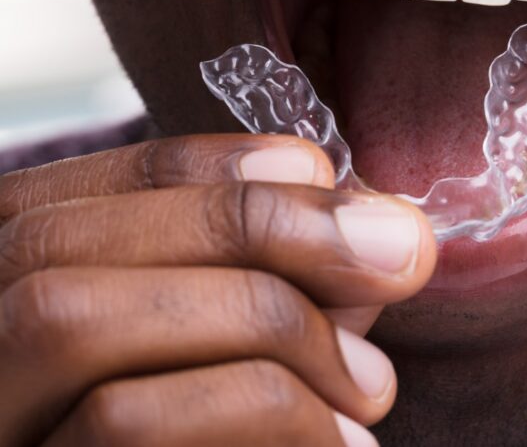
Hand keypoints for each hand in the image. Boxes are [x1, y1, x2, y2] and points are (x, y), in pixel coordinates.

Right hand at [0, 135, 436, 445]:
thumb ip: (255, 295)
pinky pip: (117, 429)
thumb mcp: (205, 355)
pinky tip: (338, 443)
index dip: (206, 168)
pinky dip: (248, 410)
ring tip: (370, 380)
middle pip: (70, 244)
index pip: (85, 191)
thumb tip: (364, 239)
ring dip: (256, 322)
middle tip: (395, 250)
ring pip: (70, 319)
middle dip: (253, 226)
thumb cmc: (191, 434)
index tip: (319, 169)